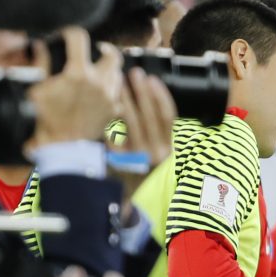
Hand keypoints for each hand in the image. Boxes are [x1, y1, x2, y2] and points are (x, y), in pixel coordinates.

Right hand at [25, 27, 123, 150]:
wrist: (62, 145)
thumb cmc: (46, 118)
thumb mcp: (38, 87)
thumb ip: (43, 63)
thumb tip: (43, 46)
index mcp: (79, 73)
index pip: (80, 38)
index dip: (72, 33)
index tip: (69, 36)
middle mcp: (100, 83)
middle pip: (113, 55)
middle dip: (105, 50)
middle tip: (98, 50)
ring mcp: (111, 98)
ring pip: (119, 74)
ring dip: (111, 70)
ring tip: (100, 71)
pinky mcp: (115, 111)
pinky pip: (120, 94)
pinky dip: (114, 90)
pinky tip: (104, 91)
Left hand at [111, 67, 177, 217]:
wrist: (131, 203)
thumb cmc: (145, 176)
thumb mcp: (159, 156)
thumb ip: (158, 136)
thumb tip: (148, 104)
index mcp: (169, 150)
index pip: (168, 118)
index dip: (161, 96)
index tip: (153, 80)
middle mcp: (156, 154)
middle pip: (149, 115)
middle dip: (141, 92)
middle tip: (134, 74)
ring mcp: (137, 157)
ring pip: (130, 122)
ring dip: (125, 100)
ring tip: (119, 83)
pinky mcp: (119, 160)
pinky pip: (114, 133)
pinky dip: (110, 117)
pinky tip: (106, 105)